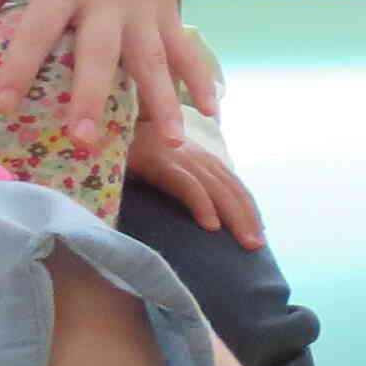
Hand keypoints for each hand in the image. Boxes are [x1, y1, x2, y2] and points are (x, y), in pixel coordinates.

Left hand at [0, 0, 213, 152]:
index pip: (38, 31)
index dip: (19, 67)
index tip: (2, 105)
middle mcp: (107, 2)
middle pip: (99, 54)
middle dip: (91, 97)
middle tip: (81, 138)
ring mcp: (144, 10)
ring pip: (153, 60)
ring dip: (161, 102)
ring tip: (170, 143)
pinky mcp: (168, 12)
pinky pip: (185, 51)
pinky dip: (199, 80)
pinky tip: (210, 110)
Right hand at [127, 129, 268, 247]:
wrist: (105, 120)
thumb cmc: (133, 145)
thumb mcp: (164, 163)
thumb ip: (183, 180)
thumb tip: (199, 210)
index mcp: (200, 158)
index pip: (233, 185)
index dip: (248, 208)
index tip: (259, 232)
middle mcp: (197, 157)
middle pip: (231, 190)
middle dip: (248, 218)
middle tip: (257, 246)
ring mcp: (180, 158)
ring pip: (217, 190)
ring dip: (235, 217)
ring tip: (247, 242)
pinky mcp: (160, 162)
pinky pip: (187, 185)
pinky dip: (202, 205)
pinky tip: (211, 226)